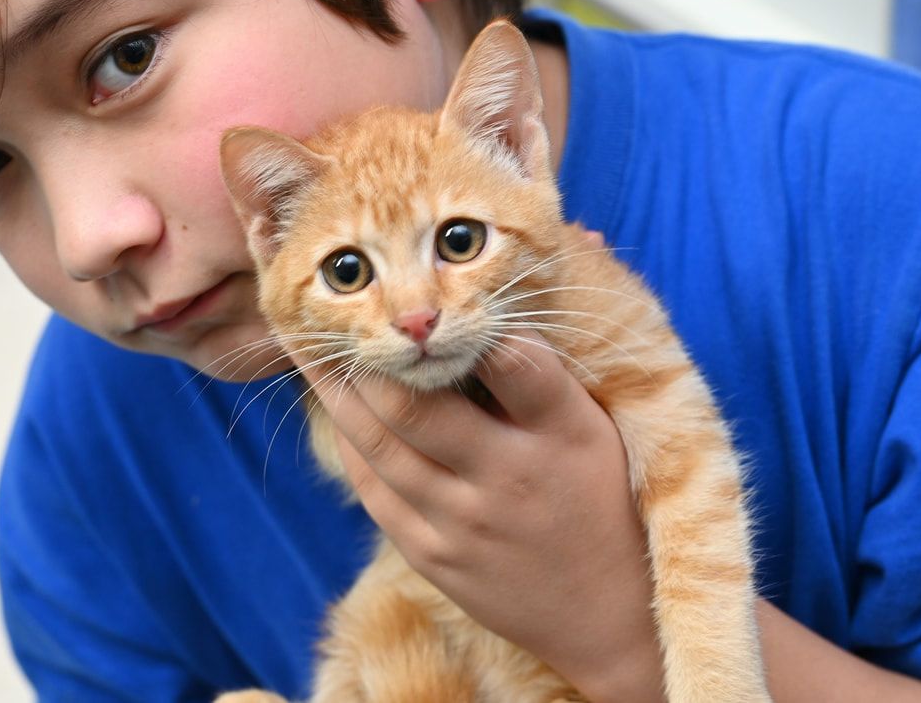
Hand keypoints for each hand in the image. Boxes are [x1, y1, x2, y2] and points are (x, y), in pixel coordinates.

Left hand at [295, 332, 665, 701]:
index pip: (512, 360)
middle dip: (366, 357)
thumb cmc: (605, 506)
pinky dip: (352, 446)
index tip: (433, 302)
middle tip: (338, 320)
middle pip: (414, 405)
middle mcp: (509, 477)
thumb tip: (502, 307)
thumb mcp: (598, 433)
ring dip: (338, 394)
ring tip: (314, 354)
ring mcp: (464, 524)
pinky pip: (374, 491)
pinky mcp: (434, 558)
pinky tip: (341, 417)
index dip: (467, 324)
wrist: (607, 618)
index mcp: (564, 434)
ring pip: (378, 446)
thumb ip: (547, 376)